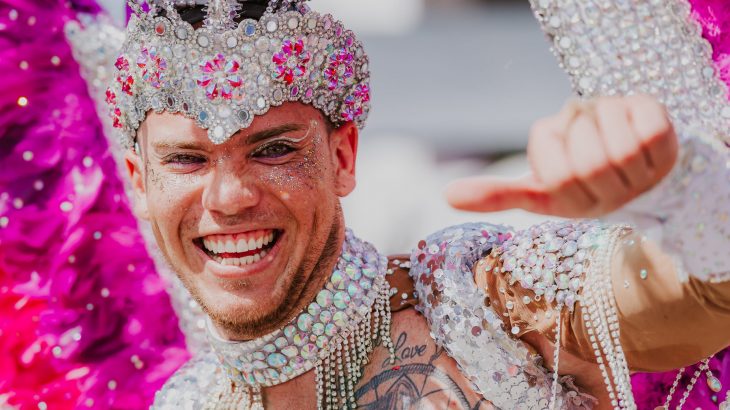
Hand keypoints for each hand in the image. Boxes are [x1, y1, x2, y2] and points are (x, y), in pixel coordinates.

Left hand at [446, 95, 678, 217]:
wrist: (635, 182)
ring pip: (620, 150)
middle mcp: (574, 118)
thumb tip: (447, 195)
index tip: (577, 187)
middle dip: (600, 182)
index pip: (557, 175)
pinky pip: (649, 133)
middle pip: (589, 163)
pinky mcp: (648, 106)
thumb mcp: (542, 198)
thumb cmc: (582, 192)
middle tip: (603, 179)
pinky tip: (643, 152)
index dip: (572, 188)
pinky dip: (651, 153)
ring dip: (626, 170)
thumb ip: (498, 195)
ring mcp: (612, 108)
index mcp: (543, 138)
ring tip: (622, 167)